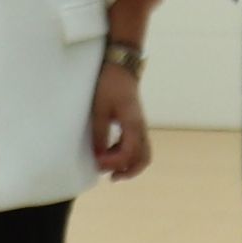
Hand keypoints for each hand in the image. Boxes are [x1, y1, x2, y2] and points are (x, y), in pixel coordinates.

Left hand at [86, 57, 152, 179]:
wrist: (120, 66)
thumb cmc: (108, 84)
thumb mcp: (99, 109)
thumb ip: (99, 133)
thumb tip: (98, 156)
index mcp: (133, 124)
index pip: (129, 153)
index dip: (113, 162)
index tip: (97, 162)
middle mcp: (140, 127)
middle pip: (144, 158)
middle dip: (129, 171)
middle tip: (111, 177)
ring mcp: (140, 125)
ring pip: (142, 152)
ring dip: (128, 163)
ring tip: (109, 168)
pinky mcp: (135, 122)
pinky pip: (137, 144)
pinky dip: (126, 153)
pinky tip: (110, 152)